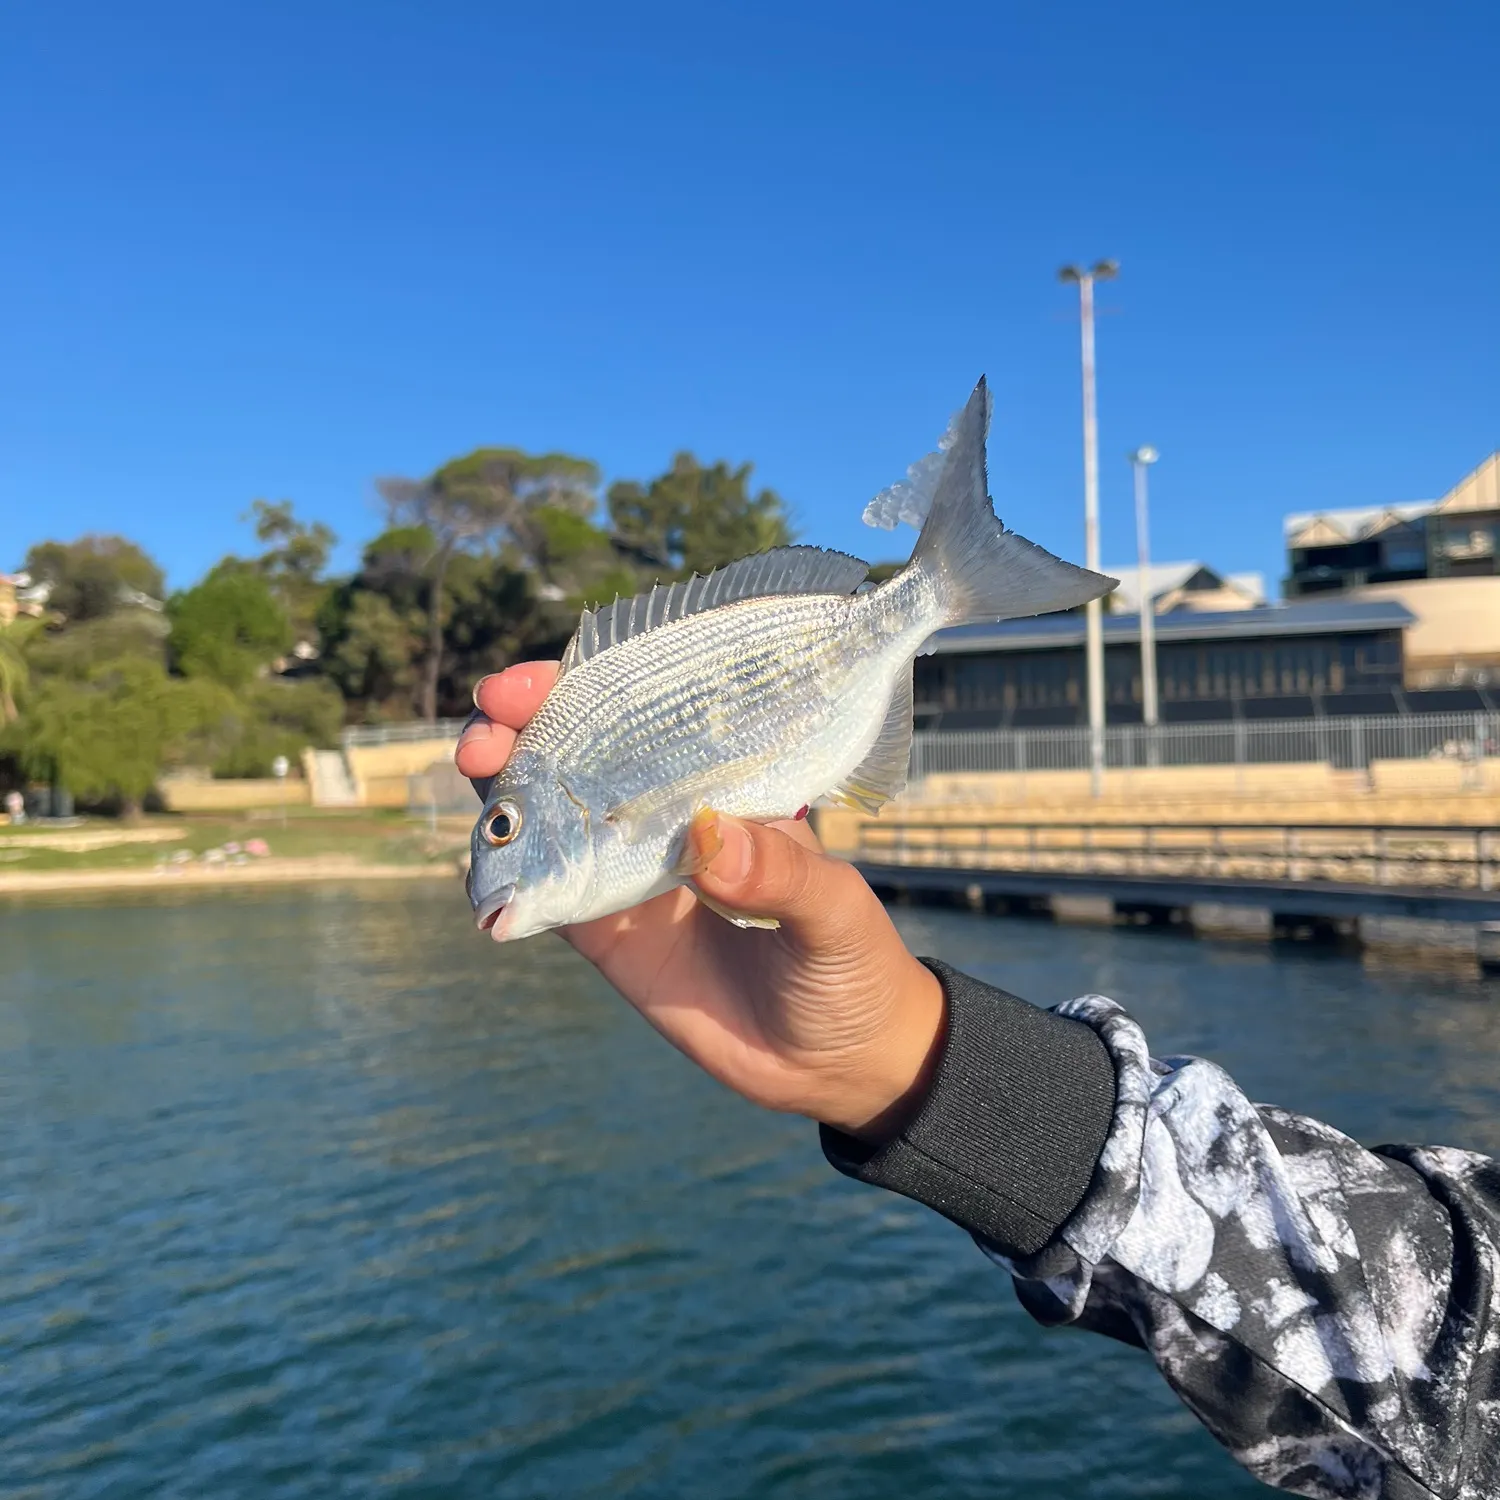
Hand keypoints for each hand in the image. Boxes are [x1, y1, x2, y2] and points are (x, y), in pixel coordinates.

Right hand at [455, 663, 945, 1141]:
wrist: (839, 1063)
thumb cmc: (855, 967)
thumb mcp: (836, 913)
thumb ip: (780, 875)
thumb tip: (705, 838)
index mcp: (724, 786)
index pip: (647, 717)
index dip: (584, 689)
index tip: (536, 682)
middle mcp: (667, 819)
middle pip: (580, 755)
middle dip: (524, 727)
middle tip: (488, 726)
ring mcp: (629, 875)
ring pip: (547, 816)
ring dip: (502, 790)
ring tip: (474, 770)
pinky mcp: (608, 937)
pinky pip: (543, 897)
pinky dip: (504, 878)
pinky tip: (480, 868)